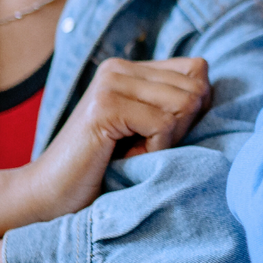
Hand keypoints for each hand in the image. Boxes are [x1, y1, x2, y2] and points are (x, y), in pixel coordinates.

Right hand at [15, 57, 210, 218]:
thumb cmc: (105, 168)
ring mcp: (110, 83)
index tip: (162, 134)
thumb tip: (211, 89)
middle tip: (147, 148)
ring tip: (136, 152)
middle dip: (183, 127)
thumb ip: (174, 105)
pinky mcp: (105, 106)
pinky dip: (156, 150)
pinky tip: (127, 157)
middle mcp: (119, 67)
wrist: (51, 195)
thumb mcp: (148, 130)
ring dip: (169, 140)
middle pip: (197, 88)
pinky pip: (164, 124)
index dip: (194, 109)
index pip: (198, 70)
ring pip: (185, 104)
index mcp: (130, 68)